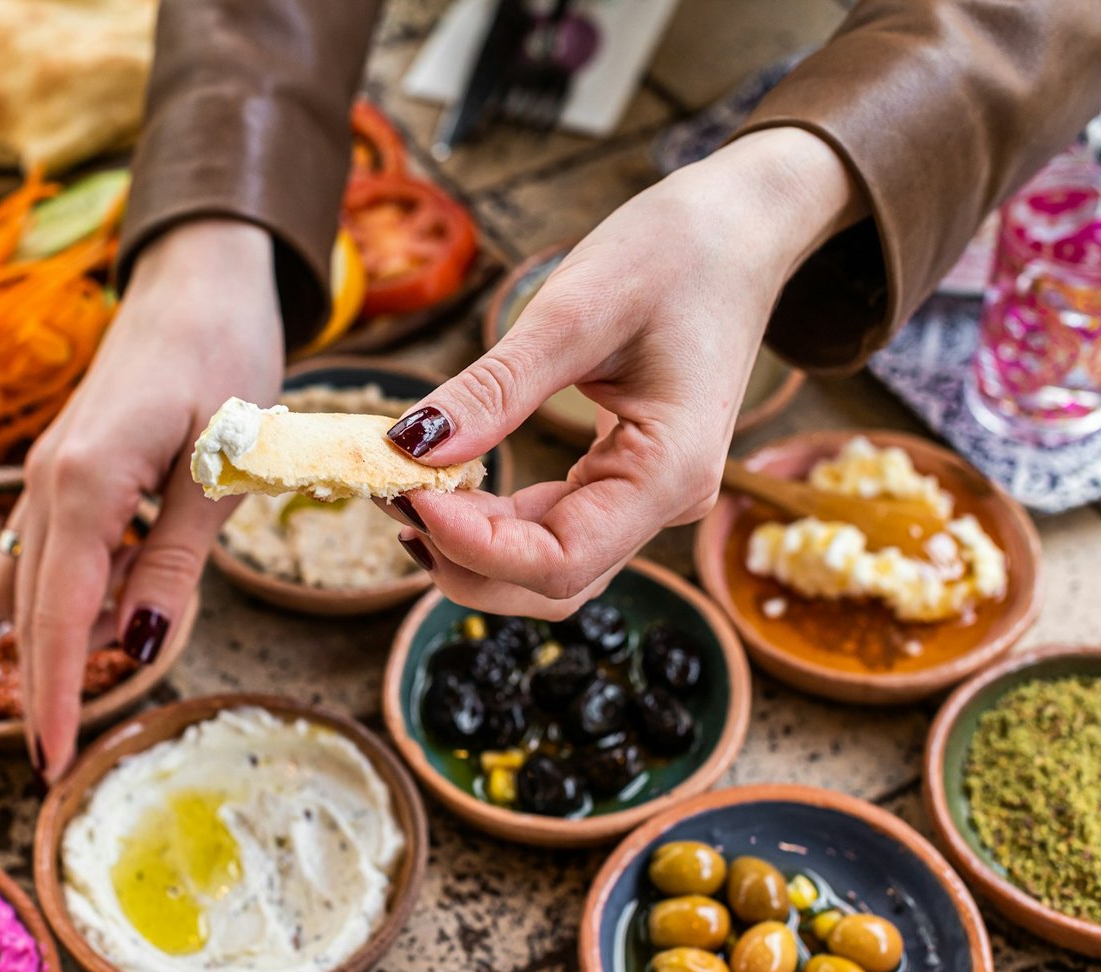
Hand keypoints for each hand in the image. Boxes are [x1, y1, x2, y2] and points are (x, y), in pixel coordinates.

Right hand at [0, 219, 282, 778]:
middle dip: (55, 678)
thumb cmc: (226, 358)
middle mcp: (46, 483)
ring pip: (31, 586)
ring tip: (150, 608)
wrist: (200, 280)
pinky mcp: (57, 469)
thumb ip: (175, 560)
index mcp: (86, 482)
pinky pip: (44, 551)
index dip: (53, 697)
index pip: (58, 617)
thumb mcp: (224, 467)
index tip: (50, 766)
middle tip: (85, 736)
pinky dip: (76, 587)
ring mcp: (43, 474)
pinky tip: (132, 574)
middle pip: (32, 613)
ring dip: (71, 626)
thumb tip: (140, 647)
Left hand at [381, 127, 864, 618]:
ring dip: (471, 549)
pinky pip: (551, 527)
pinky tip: (442, 488)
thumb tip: (409, 446)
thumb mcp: (575, 311)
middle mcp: (664, 503)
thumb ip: (494, 389)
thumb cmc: (678, 253)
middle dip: (463, 559)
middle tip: (389, 493)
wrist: (743, 227)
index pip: (559, 560)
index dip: (473, 545)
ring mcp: (645, 497)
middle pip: (552, 584)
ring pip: (548, 568)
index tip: (405, 490)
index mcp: (670, 472)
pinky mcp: (622, 478)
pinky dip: (492, 522)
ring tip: (405, 491)